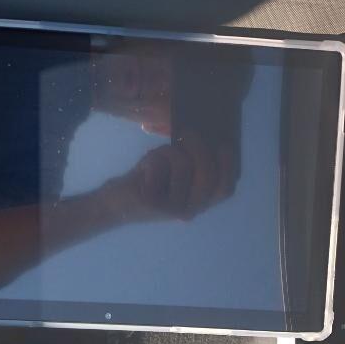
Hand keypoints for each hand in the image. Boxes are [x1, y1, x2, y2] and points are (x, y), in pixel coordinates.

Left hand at [100, 134, 235, 222]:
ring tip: (158, 155)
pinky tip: (144, 167)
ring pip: (183, 165)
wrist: (116, 202)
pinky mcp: (151, 202)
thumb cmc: (150, 180)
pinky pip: (160, 166)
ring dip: (170, 151)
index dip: (228, 166)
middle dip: (199, 148)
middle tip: (188, 133)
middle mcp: (189, 210)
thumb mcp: (175, 171)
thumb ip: (194, 161)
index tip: (224, 145)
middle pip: (207, 175)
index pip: (224, 189)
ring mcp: (171, 208)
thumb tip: (207, 135)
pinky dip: (153, 158)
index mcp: (199, 203)